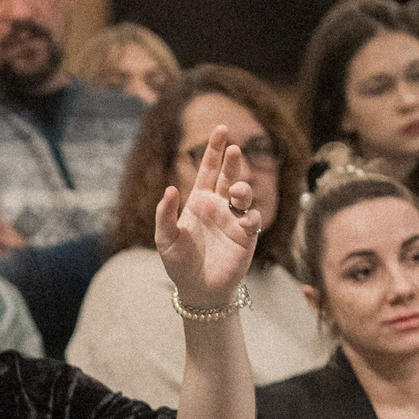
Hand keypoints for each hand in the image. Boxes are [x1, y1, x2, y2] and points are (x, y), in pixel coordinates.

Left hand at [153, 125, 261, 309]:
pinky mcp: (247, 236)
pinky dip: (250, 218)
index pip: (208, 169)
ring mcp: (234, 219)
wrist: (198, 289)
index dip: (215, 150)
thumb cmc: (179, 263)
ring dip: (243, 187)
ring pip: (243, 194)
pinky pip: (253, 220)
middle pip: (229, 175)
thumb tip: (169, 189)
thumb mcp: (165, 238)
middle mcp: (219, 205)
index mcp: (199, 200)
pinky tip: (243, 222)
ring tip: (236, 191)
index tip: (221, 129)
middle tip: (234, 148)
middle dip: (233, 160)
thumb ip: (165, 214)